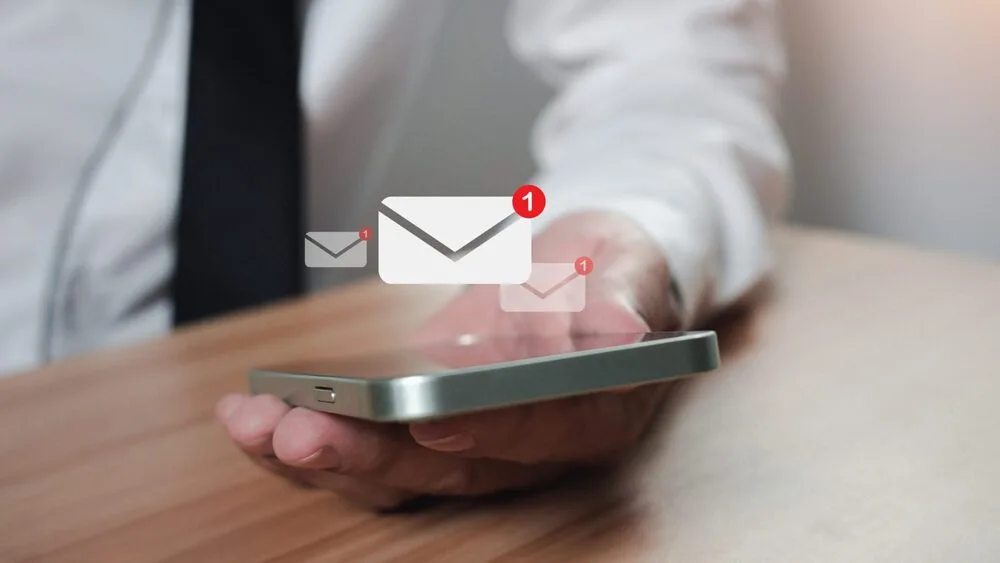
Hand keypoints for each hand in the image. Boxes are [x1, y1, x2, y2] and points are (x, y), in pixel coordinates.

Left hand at [217, 211, 679, 509]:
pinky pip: (369, 447)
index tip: (428, 419)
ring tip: (253, 422)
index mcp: (590, 416)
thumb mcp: (630, 267)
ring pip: (395, 471)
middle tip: (299, 429)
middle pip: (446, 465)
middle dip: (369, 451)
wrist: (584, 274)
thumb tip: (621, 333)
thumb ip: (623, 299)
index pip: (538, 434)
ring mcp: (473, 442)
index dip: (485, 430)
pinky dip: (311, 434)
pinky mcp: (429, 429)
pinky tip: (254, 415)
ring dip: (321, 454)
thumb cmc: (613, 273)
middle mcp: (527, 447)